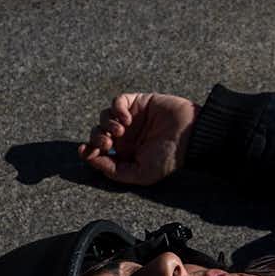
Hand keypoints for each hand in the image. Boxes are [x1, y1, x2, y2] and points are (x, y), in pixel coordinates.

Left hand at [78, 92, 197, 184]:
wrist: (191, 136)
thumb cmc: (171, 157)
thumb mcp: (142, 174)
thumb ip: (116, 172)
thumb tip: (92, 161)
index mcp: (126, 153)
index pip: (98, 150)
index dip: (88, 150)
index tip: (84, 151)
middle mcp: (126, 136)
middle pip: (97, 132)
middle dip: (97, 138)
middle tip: (108, 143)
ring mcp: (131, 118)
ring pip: (104, 116)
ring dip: (107, 124)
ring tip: (122, 131)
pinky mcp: (138, 102)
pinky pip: (117, 101)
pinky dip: (117, 109)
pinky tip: (126, 119)